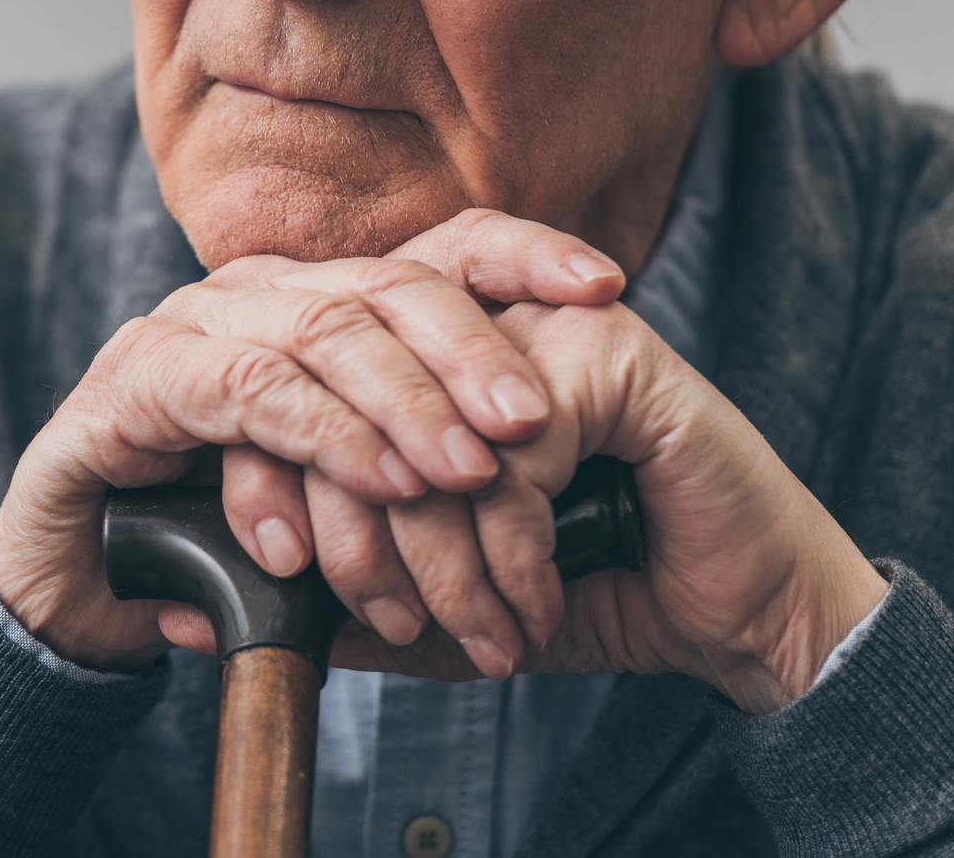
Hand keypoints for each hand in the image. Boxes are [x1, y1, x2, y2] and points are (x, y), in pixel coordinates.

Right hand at [0, 210, 624, 669]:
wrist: (74, 587)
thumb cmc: (220, 539)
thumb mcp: (344, 502)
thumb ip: (413, 467)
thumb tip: (531, 474)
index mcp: (315, 303)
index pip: (433, 251)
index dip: (523, 255)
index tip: (608, 288)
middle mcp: (256, 296)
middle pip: (388, 283)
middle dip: (473, 348)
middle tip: (537, 422)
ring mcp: (189, 327)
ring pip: (323, 328)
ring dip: (407, 402)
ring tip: (469, 471)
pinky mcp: (135, 383)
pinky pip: (246, 388)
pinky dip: (322, 434)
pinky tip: (380, 481)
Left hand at [213, 293, 888, 713]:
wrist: (740, 612)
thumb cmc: (593, 588)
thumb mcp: (441, 593)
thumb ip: (342, 588)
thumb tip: (213, 609)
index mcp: (417, 354)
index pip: (299, 386)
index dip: (278, 485)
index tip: (291, 584)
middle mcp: (470, 316)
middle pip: (345, 407)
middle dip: (356, 539)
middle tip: (389, 624)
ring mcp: (539, 320)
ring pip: (421, 439)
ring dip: (437, 563)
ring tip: (471, 636)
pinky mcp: (608, 350)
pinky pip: (509, 460)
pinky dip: (511, 553)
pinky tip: (532, 606)